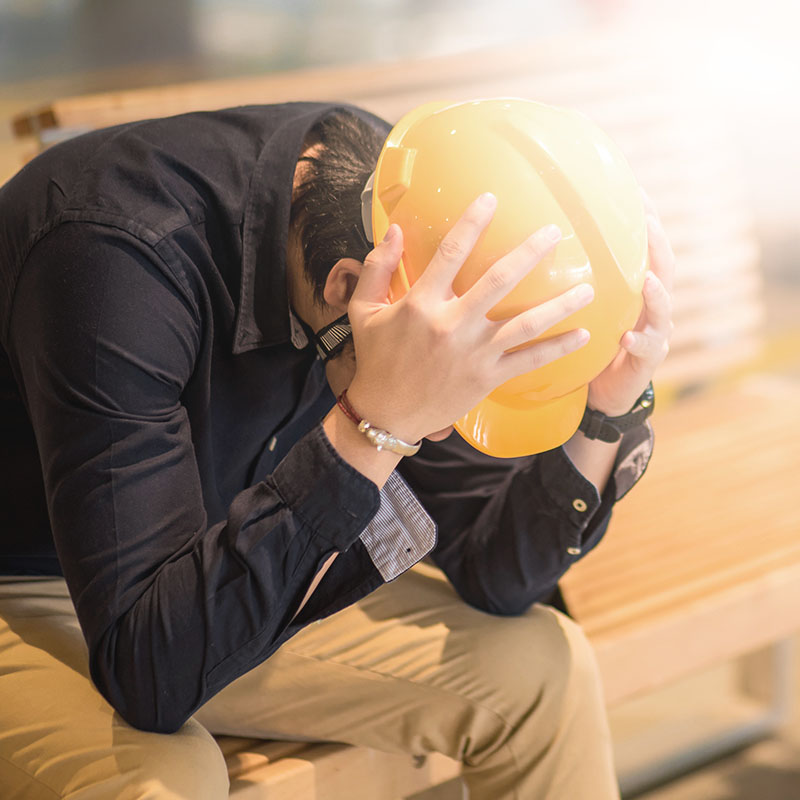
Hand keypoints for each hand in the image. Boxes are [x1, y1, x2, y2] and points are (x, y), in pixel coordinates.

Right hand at [346, 193, 593, 442]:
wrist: (386, 413)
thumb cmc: (376, 360)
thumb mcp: (364, 311)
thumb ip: (377, 268)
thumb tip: (395, 230)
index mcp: (421, 303)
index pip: (451, 253)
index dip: (472, 223)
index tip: (491, 199)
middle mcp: (453, 324)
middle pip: (500, 280)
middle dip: (531, 252)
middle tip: (555, 232)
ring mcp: (474, 352)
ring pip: (526, 323)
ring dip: (560, 305)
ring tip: (588, 288)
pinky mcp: (487, 377)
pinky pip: (529, 360)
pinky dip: (558, 348)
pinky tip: (583, 336)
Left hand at [587, 192, 674, 416]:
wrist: (604, 389)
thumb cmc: (591, 340)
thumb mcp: (585, 305)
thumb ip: (575, 277)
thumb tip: (541, 238)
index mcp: (637, 289)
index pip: (646, 248)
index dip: (647, 220)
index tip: (638, 190)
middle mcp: (652, 306)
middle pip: (665, 270)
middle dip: (660, 246)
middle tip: (650, 222)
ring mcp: (655, 333)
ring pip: (664, 309)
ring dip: (656, 294)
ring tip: (646, 280)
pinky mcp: (647, 361)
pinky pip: (647, 349)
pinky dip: (639, 341)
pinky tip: (628, 337)